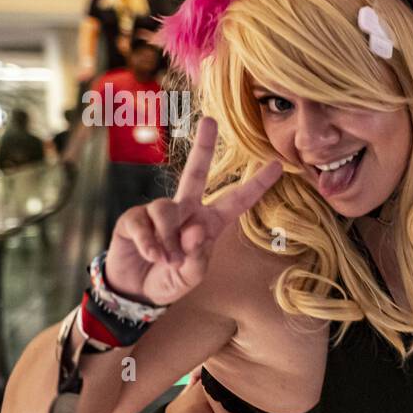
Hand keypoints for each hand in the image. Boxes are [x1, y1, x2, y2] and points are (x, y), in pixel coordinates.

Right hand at [104, 116, 282, 305]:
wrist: (135, 292)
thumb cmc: (169, 279)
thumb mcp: (192, 276)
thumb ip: (198, 257)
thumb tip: (195, 229)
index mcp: (209, 223)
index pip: (237, 201)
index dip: (257, 184)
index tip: (278, 165)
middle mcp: (186, 210)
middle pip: (196, 172)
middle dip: (203, 146)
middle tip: (211, 121)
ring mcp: (158, 212)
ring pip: (167, 208)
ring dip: (168, 239)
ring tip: (167, 259)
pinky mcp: (134, 218)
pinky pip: (144, 223)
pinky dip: (150, 244)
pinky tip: (151, 256)